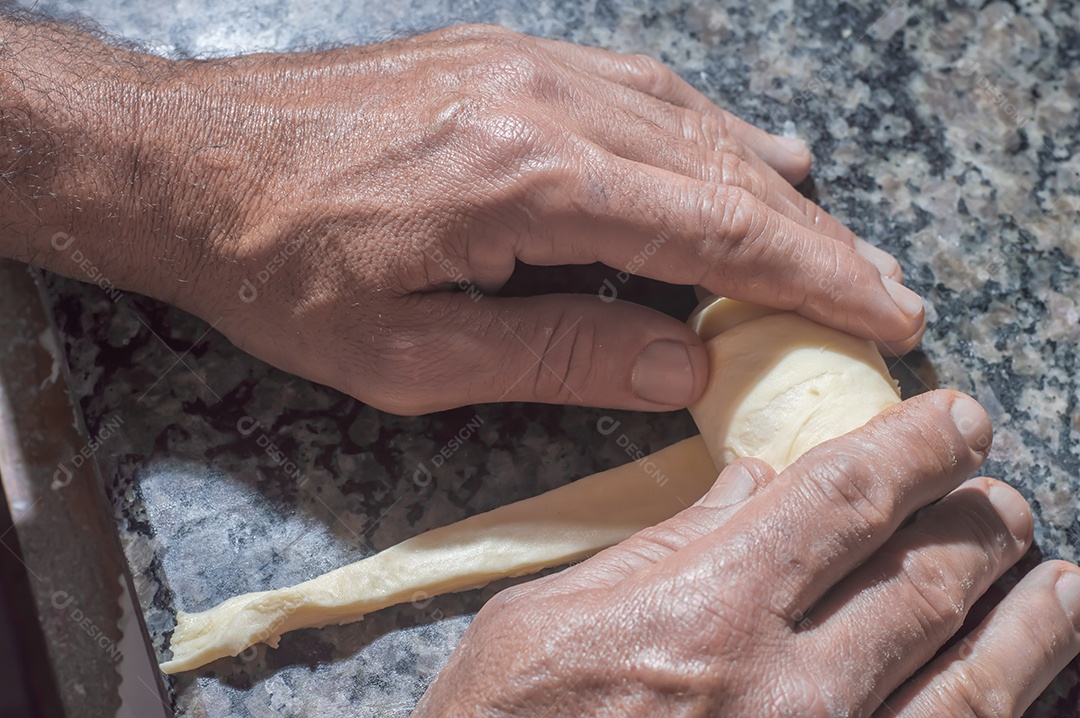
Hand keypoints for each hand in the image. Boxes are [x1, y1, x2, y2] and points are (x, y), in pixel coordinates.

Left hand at [2, 22, 923, 413]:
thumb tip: (680, 367)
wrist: (184, 162)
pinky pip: (635, 88)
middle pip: (720, 171)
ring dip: (765, 183)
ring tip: (824, 233)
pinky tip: (737, 151)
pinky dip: (701, 129)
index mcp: (528, 181)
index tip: (883, 310)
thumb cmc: (282, 269)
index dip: (810, 277)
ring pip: (688, 120)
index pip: (711, 233)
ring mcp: (527, 66)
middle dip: (809, 236)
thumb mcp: (411, 355)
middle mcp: (545, 102)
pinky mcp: (503, 57)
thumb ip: (557, 355)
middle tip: (877, 285)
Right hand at [416, 391, 1079, 715]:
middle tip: (1001, 488)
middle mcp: (785, 695)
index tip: (956, 417)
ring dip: (1025, 622)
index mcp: (705, 616)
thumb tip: (748, 481)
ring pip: (970, 687)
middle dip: (977, 523)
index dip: (912, 449)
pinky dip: (999, 711)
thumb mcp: (543, 619)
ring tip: (1054, 577)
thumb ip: (658, 544)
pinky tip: (1023, 685)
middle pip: (922, 583)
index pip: (843, 503)